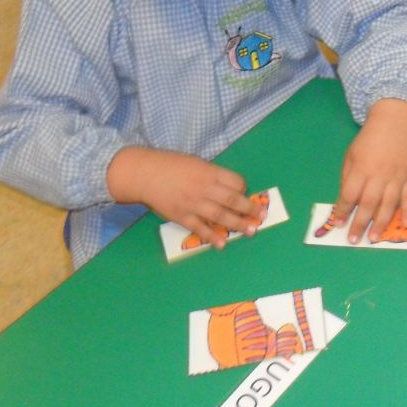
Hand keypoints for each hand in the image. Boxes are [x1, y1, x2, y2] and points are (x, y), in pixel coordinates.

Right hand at [106, 147, 261, 248]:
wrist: (144, 174)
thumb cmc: (171, 165)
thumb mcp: (195, 163)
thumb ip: (212, 174)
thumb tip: (229, 186)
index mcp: (208, 172)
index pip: (235, 181)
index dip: (244, 189)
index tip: (246, 194)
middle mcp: (204, 188)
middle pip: (232, 200)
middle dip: (249, 208)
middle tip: (262, 216)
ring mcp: (193, 204)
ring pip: (220, 216)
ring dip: (238, 224)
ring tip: (251, 230)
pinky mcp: (181, 216)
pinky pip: (200, 228)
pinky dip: (212, 236)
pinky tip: (222, 243)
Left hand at [334, 98, 406, 243]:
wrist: (394, 123)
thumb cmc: (368, 141)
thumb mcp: (351, 155)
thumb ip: (348, 178)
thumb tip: (345, 202)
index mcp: (361, 168)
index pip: (350, 194)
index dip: (343, 210)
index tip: (338, 224)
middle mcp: (379, 174)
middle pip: (368, 203)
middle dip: (360, 223)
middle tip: (354, 240)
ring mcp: (396, 177)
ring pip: (389, 204)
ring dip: (381, 222)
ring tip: (374, 238)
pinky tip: (406, 224)